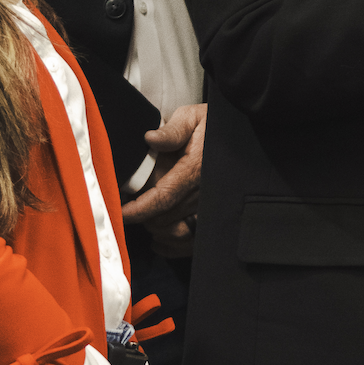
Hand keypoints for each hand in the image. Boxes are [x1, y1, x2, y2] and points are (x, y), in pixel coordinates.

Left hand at [122, 104, 205, 257]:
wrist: (244, 135)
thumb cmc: (213, 125)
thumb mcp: (193, 118)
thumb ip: (172, 130)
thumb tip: (149, 138)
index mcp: (196, 169)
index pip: (162, 197)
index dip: (138, 210)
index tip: (120, 213)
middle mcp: (206, 192)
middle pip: (166, 218)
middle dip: (144, 218)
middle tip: (129, 210)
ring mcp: (214, 208)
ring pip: (179, 233)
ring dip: (159, 231)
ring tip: (146, 221)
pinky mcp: (218, 217)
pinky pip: (194, 242)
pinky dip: (174, 246)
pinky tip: (161, 241)